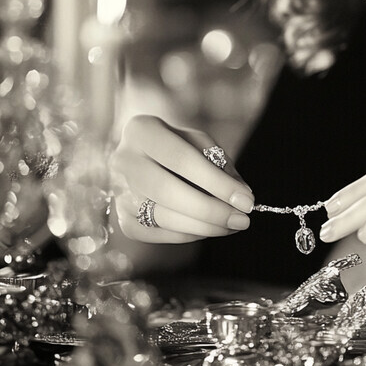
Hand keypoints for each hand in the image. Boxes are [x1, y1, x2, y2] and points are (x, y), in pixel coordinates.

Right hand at [111, 114, 254, 242]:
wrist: (146, 155)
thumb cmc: (180, 146)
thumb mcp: (201, 144)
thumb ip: (221, 166)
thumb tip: (242, 197)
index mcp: (142, 130)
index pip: (182, 159)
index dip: (217, 182)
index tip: (247, 200)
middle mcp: (122, 160)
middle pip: (168, 191)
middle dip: (210, 210)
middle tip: (242, 220)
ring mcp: (118, 191)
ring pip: (162, 216)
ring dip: (203, 226)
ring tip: (232, 226)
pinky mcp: (121, 217)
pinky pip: (155, 233)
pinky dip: (186, 235)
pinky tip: (208, 229)